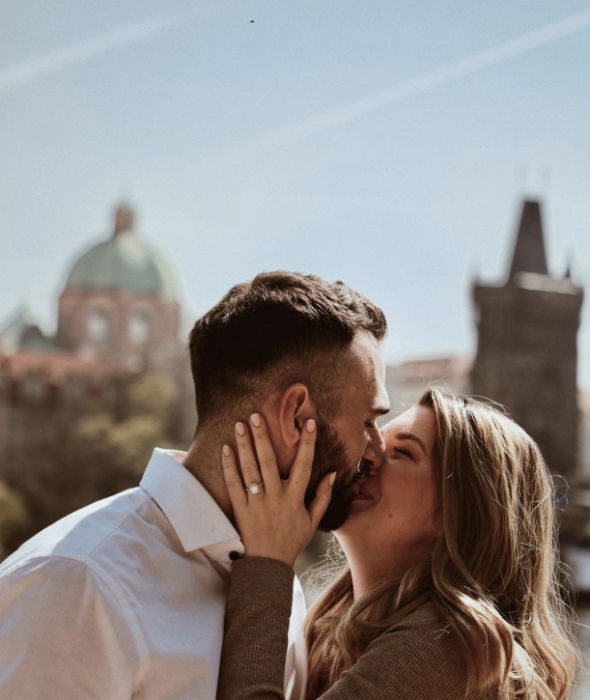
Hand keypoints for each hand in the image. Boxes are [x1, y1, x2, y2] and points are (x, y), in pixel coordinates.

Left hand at [221, 414, 335, 566]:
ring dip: (245, 445)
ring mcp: (256, 502)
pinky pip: (233, 484)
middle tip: (256, 415)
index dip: (307, 443)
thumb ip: (323, 496)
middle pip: (269, 461)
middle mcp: (276, 497)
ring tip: (240, 424)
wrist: (268, 565)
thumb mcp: (313, 521)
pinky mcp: (240, 509)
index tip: (308, 422)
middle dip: (263, 437)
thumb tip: (332, 473)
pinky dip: (229, 466)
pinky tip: (225, 448)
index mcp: (295, 498)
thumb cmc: (292, 540)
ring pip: (250, 469)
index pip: (304, 465)